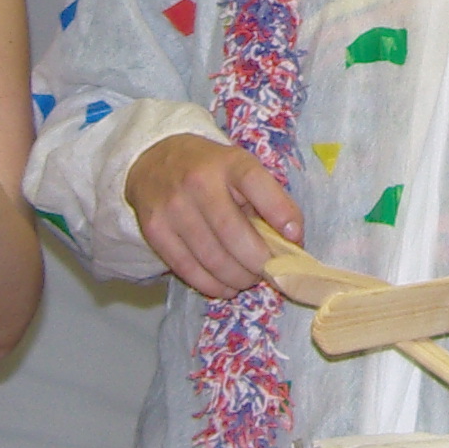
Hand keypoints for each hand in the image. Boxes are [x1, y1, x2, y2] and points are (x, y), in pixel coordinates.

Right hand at [127, 131, 302, 299]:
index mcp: (228, 162)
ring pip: (213, 258)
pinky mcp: (154, 230)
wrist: (153, 161)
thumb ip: (266, 198)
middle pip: (235, 234)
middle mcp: (198, 182)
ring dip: (238, 278)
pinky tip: (225, 286)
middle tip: (270, 272)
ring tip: (248, 279)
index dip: (279, 212)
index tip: (295, 237)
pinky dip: (213, 285)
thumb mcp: (241, 168)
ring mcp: (173, 207)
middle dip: (259, 262)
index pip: (255, 183)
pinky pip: (188, 269)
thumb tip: (291, 241)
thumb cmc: (211, 170)